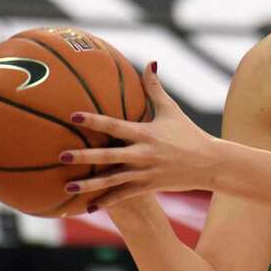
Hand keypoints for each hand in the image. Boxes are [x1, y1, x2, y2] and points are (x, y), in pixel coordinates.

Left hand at [59, 62, 216, 210]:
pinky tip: (87, 207)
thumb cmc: (188, 133)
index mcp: (145, 133)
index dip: (94, 120)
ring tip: (67, 186)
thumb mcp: (172, 110)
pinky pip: (123, 196)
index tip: (73, 116)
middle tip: (61, 155)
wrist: (209, 163)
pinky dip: (105, 202)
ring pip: (112, 181)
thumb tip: (150, 62)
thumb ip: (155, 88)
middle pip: (109, 156)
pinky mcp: (148, 187)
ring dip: (89, 185)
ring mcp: (145, 173)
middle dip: (84, 157)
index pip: (115, 126)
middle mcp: (143, 154)